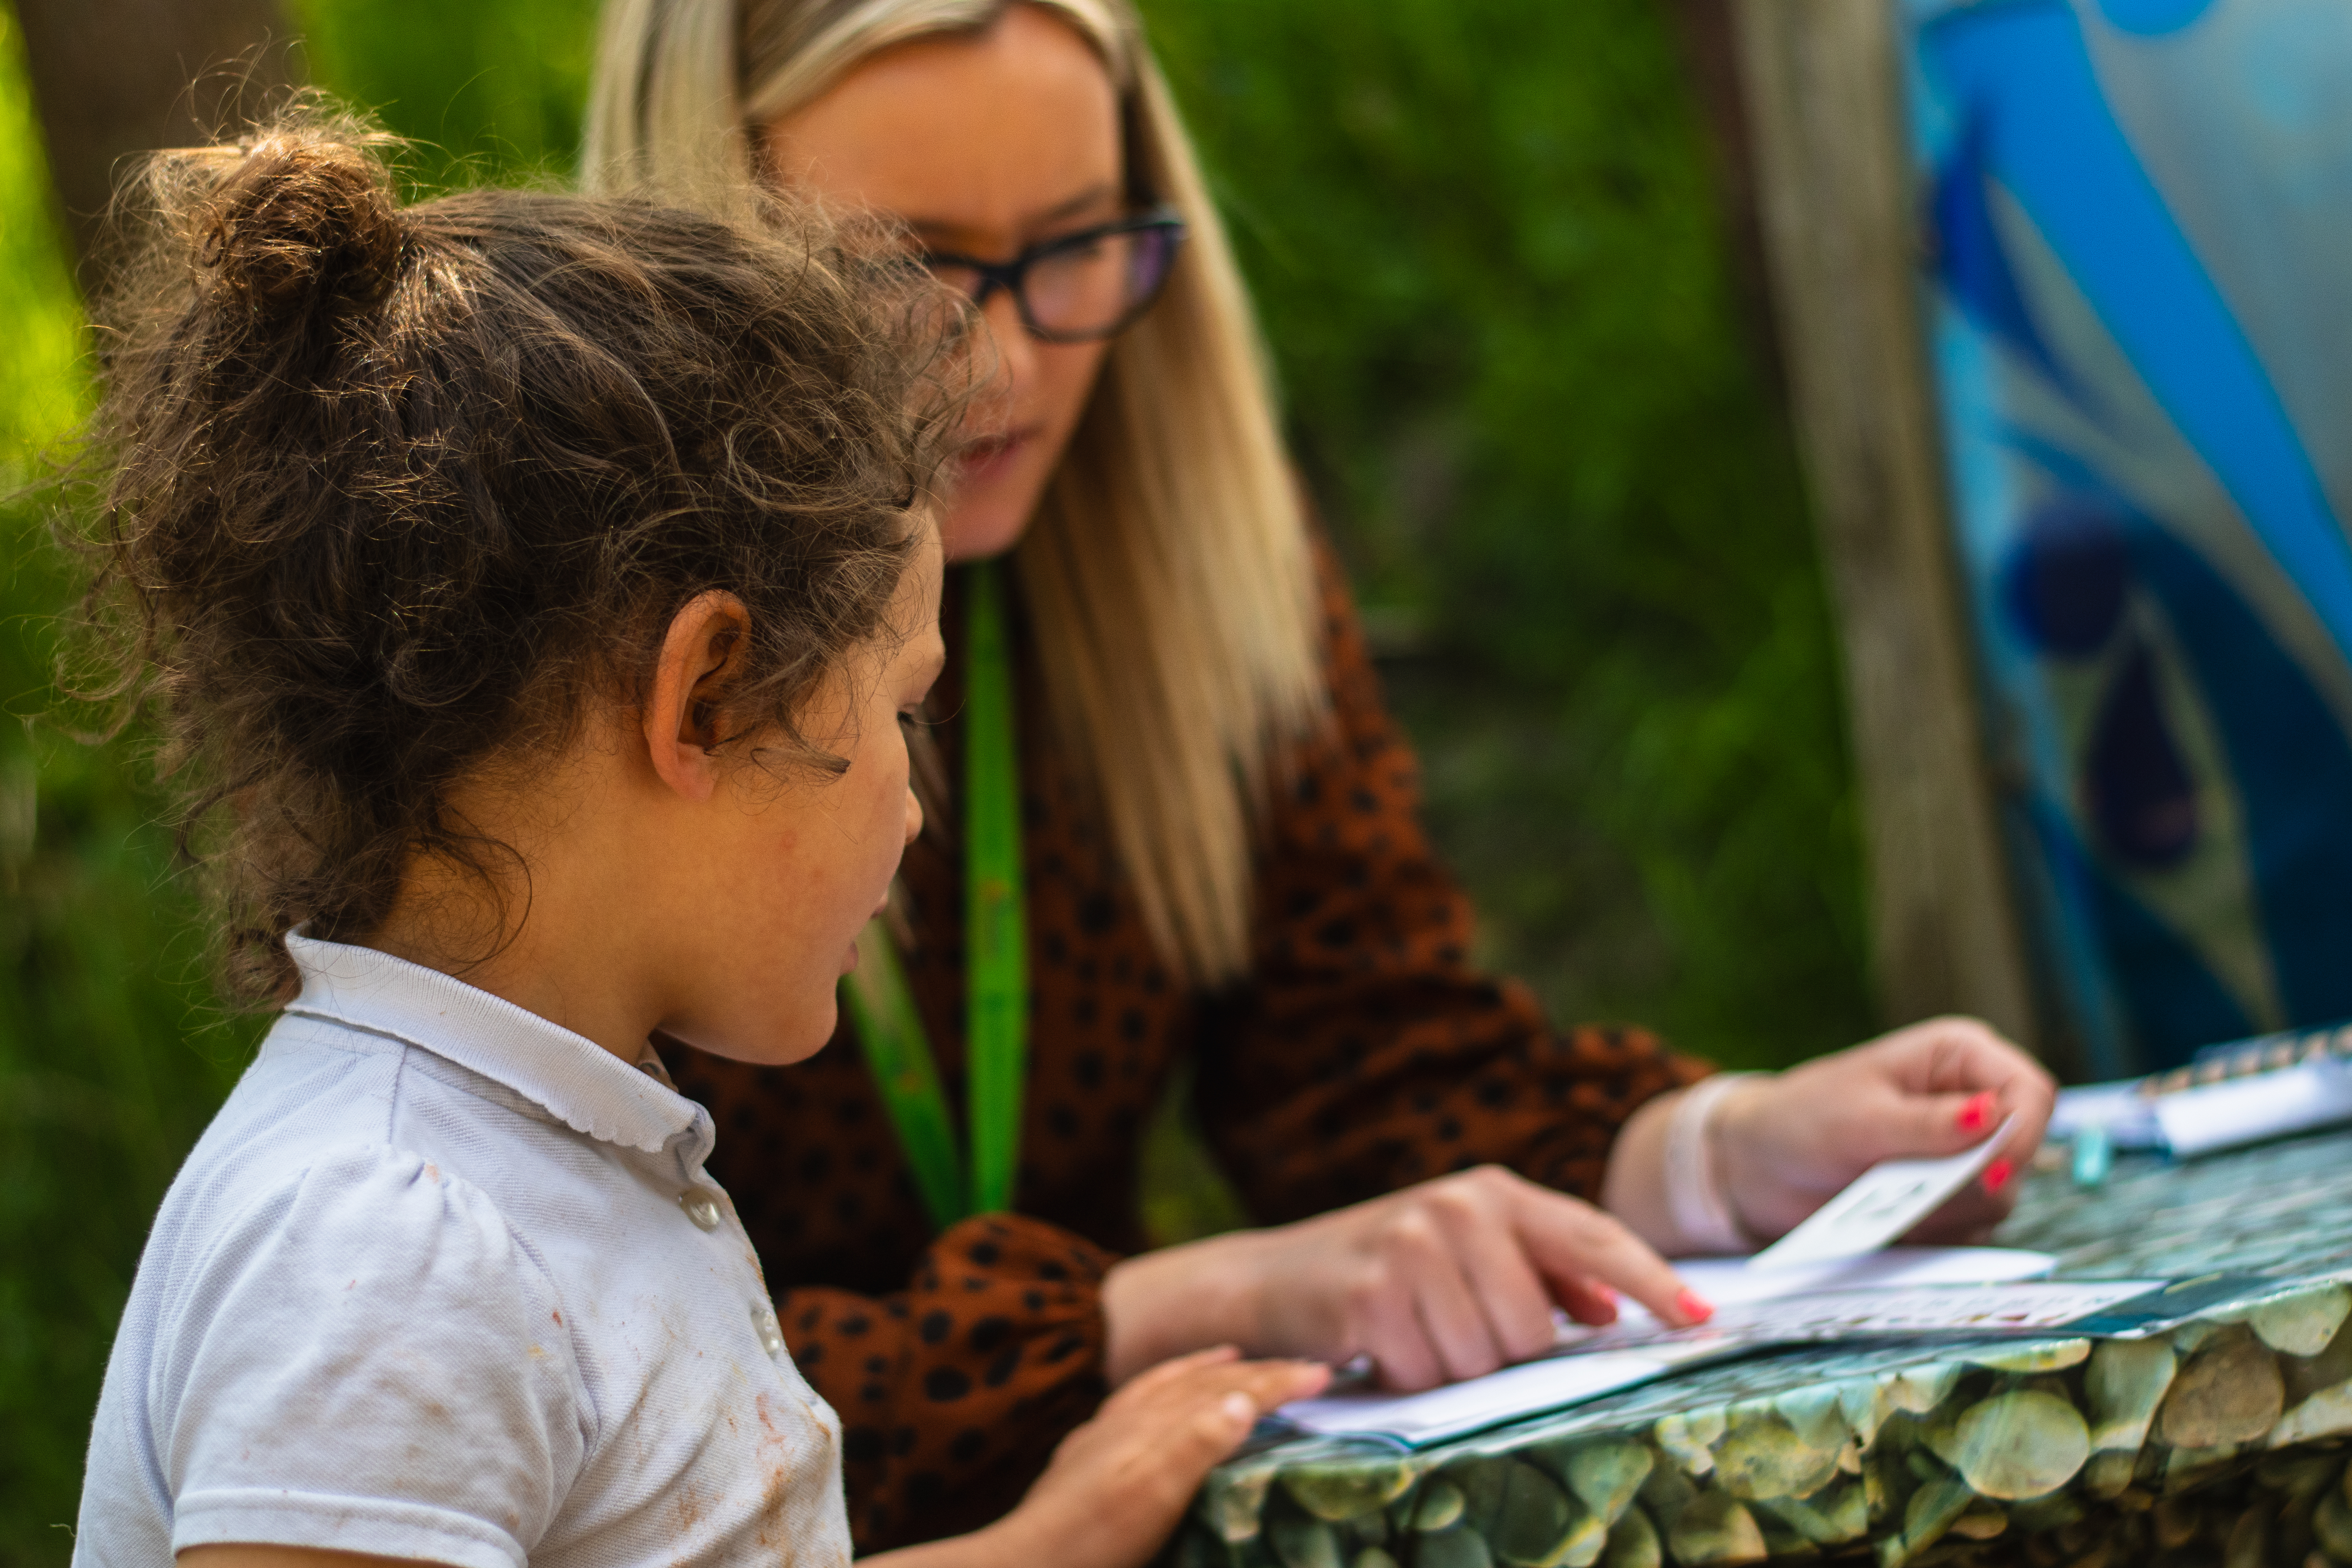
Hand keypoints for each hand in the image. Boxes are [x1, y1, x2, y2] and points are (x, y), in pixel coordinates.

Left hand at [949, 1349, 1326, 1567]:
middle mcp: (1134, 1418)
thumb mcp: (1155, 1495)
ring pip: (1169, 1385)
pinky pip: (1134, 1399)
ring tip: (1236, 1355)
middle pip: (1205, 1381)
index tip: (1322, 1373)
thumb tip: (1245, 1396)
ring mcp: (1109, 1432)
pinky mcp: (1089, 1451)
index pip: (1230, 1390)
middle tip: (1302, 1366)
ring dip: (1209, 1369)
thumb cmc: (1097, 1538)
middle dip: (1256, 1371)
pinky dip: (1161, 1384)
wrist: (1030, 1561)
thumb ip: (1198, 1443)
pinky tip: (1163, 1390)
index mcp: (1158, 1425)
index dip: (1278, 1381)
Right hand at [1102, 1166, 1707, 1393]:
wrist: (1269, 1278)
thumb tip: (1606, 1312)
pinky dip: (1410, 1374)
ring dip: (1452, 1364)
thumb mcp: (1464, 1254)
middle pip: (1537, 1327)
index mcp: (1492, 1192)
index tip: (1702, 1317)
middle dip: (1501, 1349)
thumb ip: (1538, 1274)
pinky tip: (1381, 1345)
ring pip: (1488, 1355)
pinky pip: (1433, 1371)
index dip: (1651, 1279)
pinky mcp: (1376, 1292)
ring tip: (1412, 1332)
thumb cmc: (1381, 1269)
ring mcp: (1415, 1245)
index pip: (1593, 1235)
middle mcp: (1459, 1207)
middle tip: (1449, 1326)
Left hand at [1706, 1016, 2053, 1244]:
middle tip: (1911, 1189)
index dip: (2020, 1136)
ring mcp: (1965, 1151)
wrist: (1762, 1168)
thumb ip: (1928, 1124)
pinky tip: (1889, 1217)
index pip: (2030, 1092)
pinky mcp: (1950, 1195)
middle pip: (2022, 1151)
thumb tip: (1992, 1114)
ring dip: (1945, 1210)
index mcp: (1959, 1055)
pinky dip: (1934, 1230)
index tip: (1990, 1174)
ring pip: (1999, 1197)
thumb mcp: (1860, 1120)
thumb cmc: (1801, 1123)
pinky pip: (1971, 1227)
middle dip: (1973, 1181)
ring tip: (1882, 1195)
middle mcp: (1973, 1099)